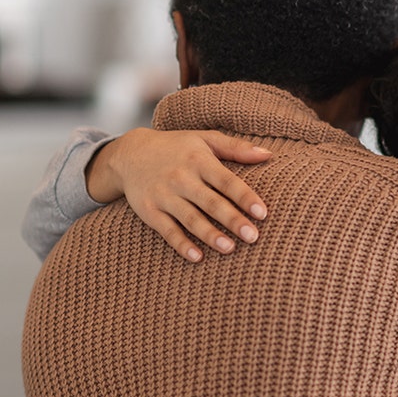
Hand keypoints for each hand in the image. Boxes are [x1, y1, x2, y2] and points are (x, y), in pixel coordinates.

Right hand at [85, 128, 272, 261]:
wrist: (129, 153)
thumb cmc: (177, 148)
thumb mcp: (205, 140)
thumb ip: (236, 148)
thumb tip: (268, 154)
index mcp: (199, 160)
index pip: (226, 181)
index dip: (245, 197)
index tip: (263, 213)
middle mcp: (181, 178)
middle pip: (211, 202)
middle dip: (232, 220)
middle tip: (253, 236)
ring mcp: (163, 195)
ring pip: (190, 218)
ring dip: (210, 235)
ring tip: (230, 249)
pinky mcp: (149, 210)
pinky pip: (167, 230)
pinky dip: (180, 244)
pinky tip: (197, 257)